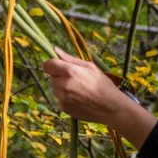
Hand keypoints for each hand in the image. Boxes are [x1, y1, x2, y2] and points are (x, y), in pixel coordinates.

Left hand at [43, 55, 157, 145]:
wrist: (110, 107)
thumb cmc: (102, 84)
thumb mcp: (90, 67)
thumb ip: (70, 59)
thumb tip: (55, 50)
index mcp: (69, 72)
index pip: (47, 65)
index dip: (52, 64)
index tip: (59, 66)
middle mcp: (63, 85)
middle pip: (51, 77)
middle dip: (59, 76)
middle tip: (75, 79)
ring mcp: (62, 98)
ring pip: (55, 88)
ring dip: (62, 87)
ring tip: (79, 89)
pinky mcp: (63, 107)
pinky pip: (59, 98)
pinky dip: (66, 97)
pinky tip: (79, 98)